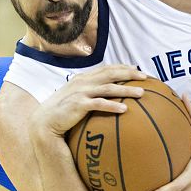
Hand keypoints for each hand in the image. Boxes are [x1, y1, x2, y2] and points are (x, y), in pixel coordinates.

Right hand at [31, 65, 146, 138]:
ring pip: (109, 88)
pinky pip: (99, 104)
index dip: (123, 67)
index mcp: (84, 78)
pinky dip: (112, 106)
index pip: (107, 68)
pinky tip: (124, 110)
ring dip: (126, 90)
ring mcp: (81, 93)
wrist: (44, 122)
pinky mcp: (78, 105)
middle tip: (146, 77)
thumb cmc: (62, 112)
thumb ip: (89, 93)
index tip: (137, 69)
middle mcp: (84, 82)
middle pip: (111, 74)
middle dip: (129, 73)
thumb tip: (107, 96)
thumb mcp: (75, 97)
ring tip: (141, 93)